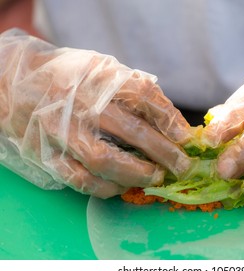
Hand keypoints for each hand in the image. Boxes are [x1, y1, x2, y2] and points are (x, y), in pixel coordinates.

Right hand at [0, 29, 194, 197]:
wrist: (13, 81)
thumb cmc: (68, 77)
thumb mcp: (101, 70)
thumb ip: (134, 90)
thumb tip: (171, 122)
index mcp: (97, 77)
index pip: (143, 96)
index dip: (169, 118)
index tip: (185, 137)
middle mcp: (80, 102)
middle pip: (131, 130)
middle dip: (163, 153)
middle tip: (181, 166)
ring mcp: (61, 130)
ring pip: (105, 160)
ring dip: (137, 174)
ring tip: (155, 179)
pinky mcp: (46, 153)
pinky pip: (80, 179)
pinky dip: (106, 188)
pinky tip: (123, 186)